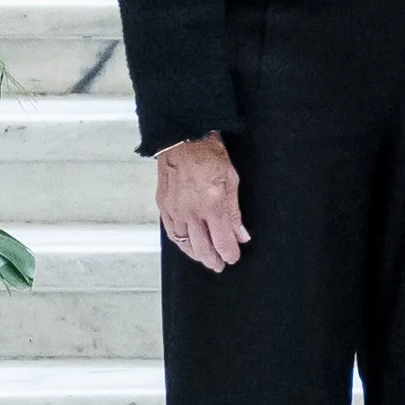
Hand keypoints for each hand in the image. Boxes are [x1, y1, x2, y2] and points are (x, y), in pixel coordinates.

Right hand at [154, 134, 247, 270]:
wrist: (183, 140)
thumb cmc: (208, 154)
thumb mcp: (231, 181)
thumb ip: (234, 212)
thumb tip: (241, 234)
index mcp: (212, 205)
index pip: (222, 241)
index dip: (229, 253)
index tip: (233, 257)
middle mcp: (191, 211)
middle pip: (202, 248)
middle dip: (213, 260)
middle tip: (219, 264)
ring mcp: (175, 210)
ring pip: (185, 244)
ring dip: (196, 254)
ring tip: (205, 258)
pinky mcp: (164, 206)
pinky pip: (171, 232)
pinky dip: (180, 242)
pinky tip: (187, 245)